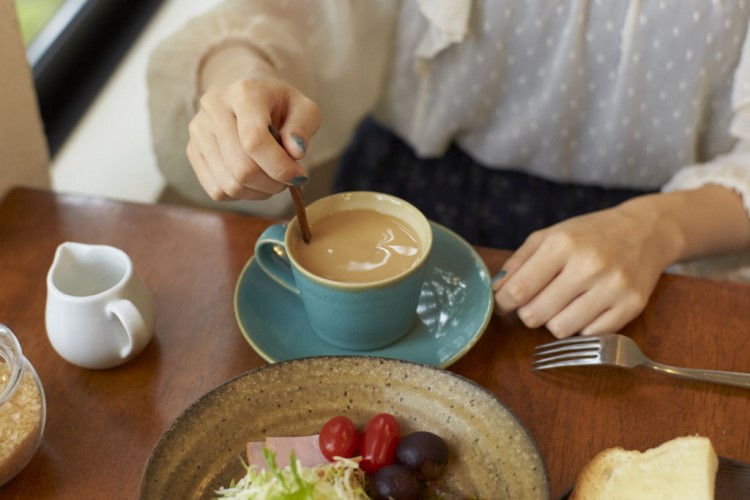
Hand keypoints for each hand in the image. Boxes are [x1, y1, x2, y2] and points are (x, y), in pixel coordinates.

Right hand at [187, 46, 320, 200]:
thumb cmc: (279, 105)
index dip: (280, 167)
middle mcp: (214, 108)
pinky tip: (254, 181)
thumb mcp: (304, 108)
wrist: (246, 97)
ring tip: (272, 179)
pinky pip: (217, 190)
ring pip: (230, 184)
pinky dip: (242, 195)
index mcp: (244, 92)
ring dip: (259, 192)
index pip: (255, 141)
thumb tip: (295, 153)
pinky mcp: (192, 151)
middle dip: (272, 183)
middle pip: (242, 168)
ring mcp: (198, 131)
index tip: (299, 175)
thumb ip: (304, 127)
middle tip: (288, 180)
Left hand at [492, 202, 676, 337]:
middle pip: (536, 315)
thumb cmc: (589, 234)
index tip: (504, 305)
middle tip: (536, 302)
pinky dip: (581, 326)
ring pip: (560, 330)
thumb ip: (517, 263)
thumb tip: (495, 293)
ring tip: (563, 303)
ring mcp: (613, 287)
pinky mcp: (632, 305)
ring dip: (554, 321)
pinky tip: (586, 307)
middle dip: (528, 313)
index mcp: (562, 244)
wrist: (645, 231)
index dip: (504, 304)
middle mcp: (589, 265)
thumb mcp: (549, 236)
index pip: (519, 290)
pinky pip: (589, 336)